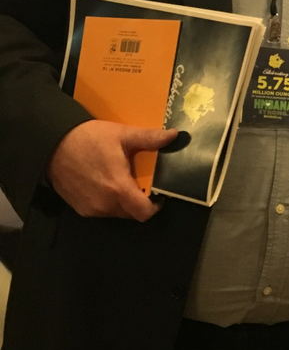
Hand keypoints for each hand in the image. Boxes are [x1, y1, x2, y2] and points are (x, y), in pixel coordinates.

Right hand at [46, 120, 177, 221]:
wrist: (52, 145)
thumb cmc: (90, 139)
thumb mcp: (123, 135)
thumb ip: (150, 138)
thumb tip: (175, 135)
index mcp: (119, 188)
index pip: (144, 213)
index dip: (155, 206)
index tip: (159, 194)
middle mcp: (105, 205)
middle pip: (132, 214)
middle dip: (141, 203)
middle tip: (142, 184)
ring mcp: (91, 209)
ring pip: (117, 213)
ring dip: (124, 203)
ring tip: (125, 182)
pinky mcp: (79, 209)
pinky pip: (102, 211)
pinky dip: (109, 203)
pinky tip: (107, 184)